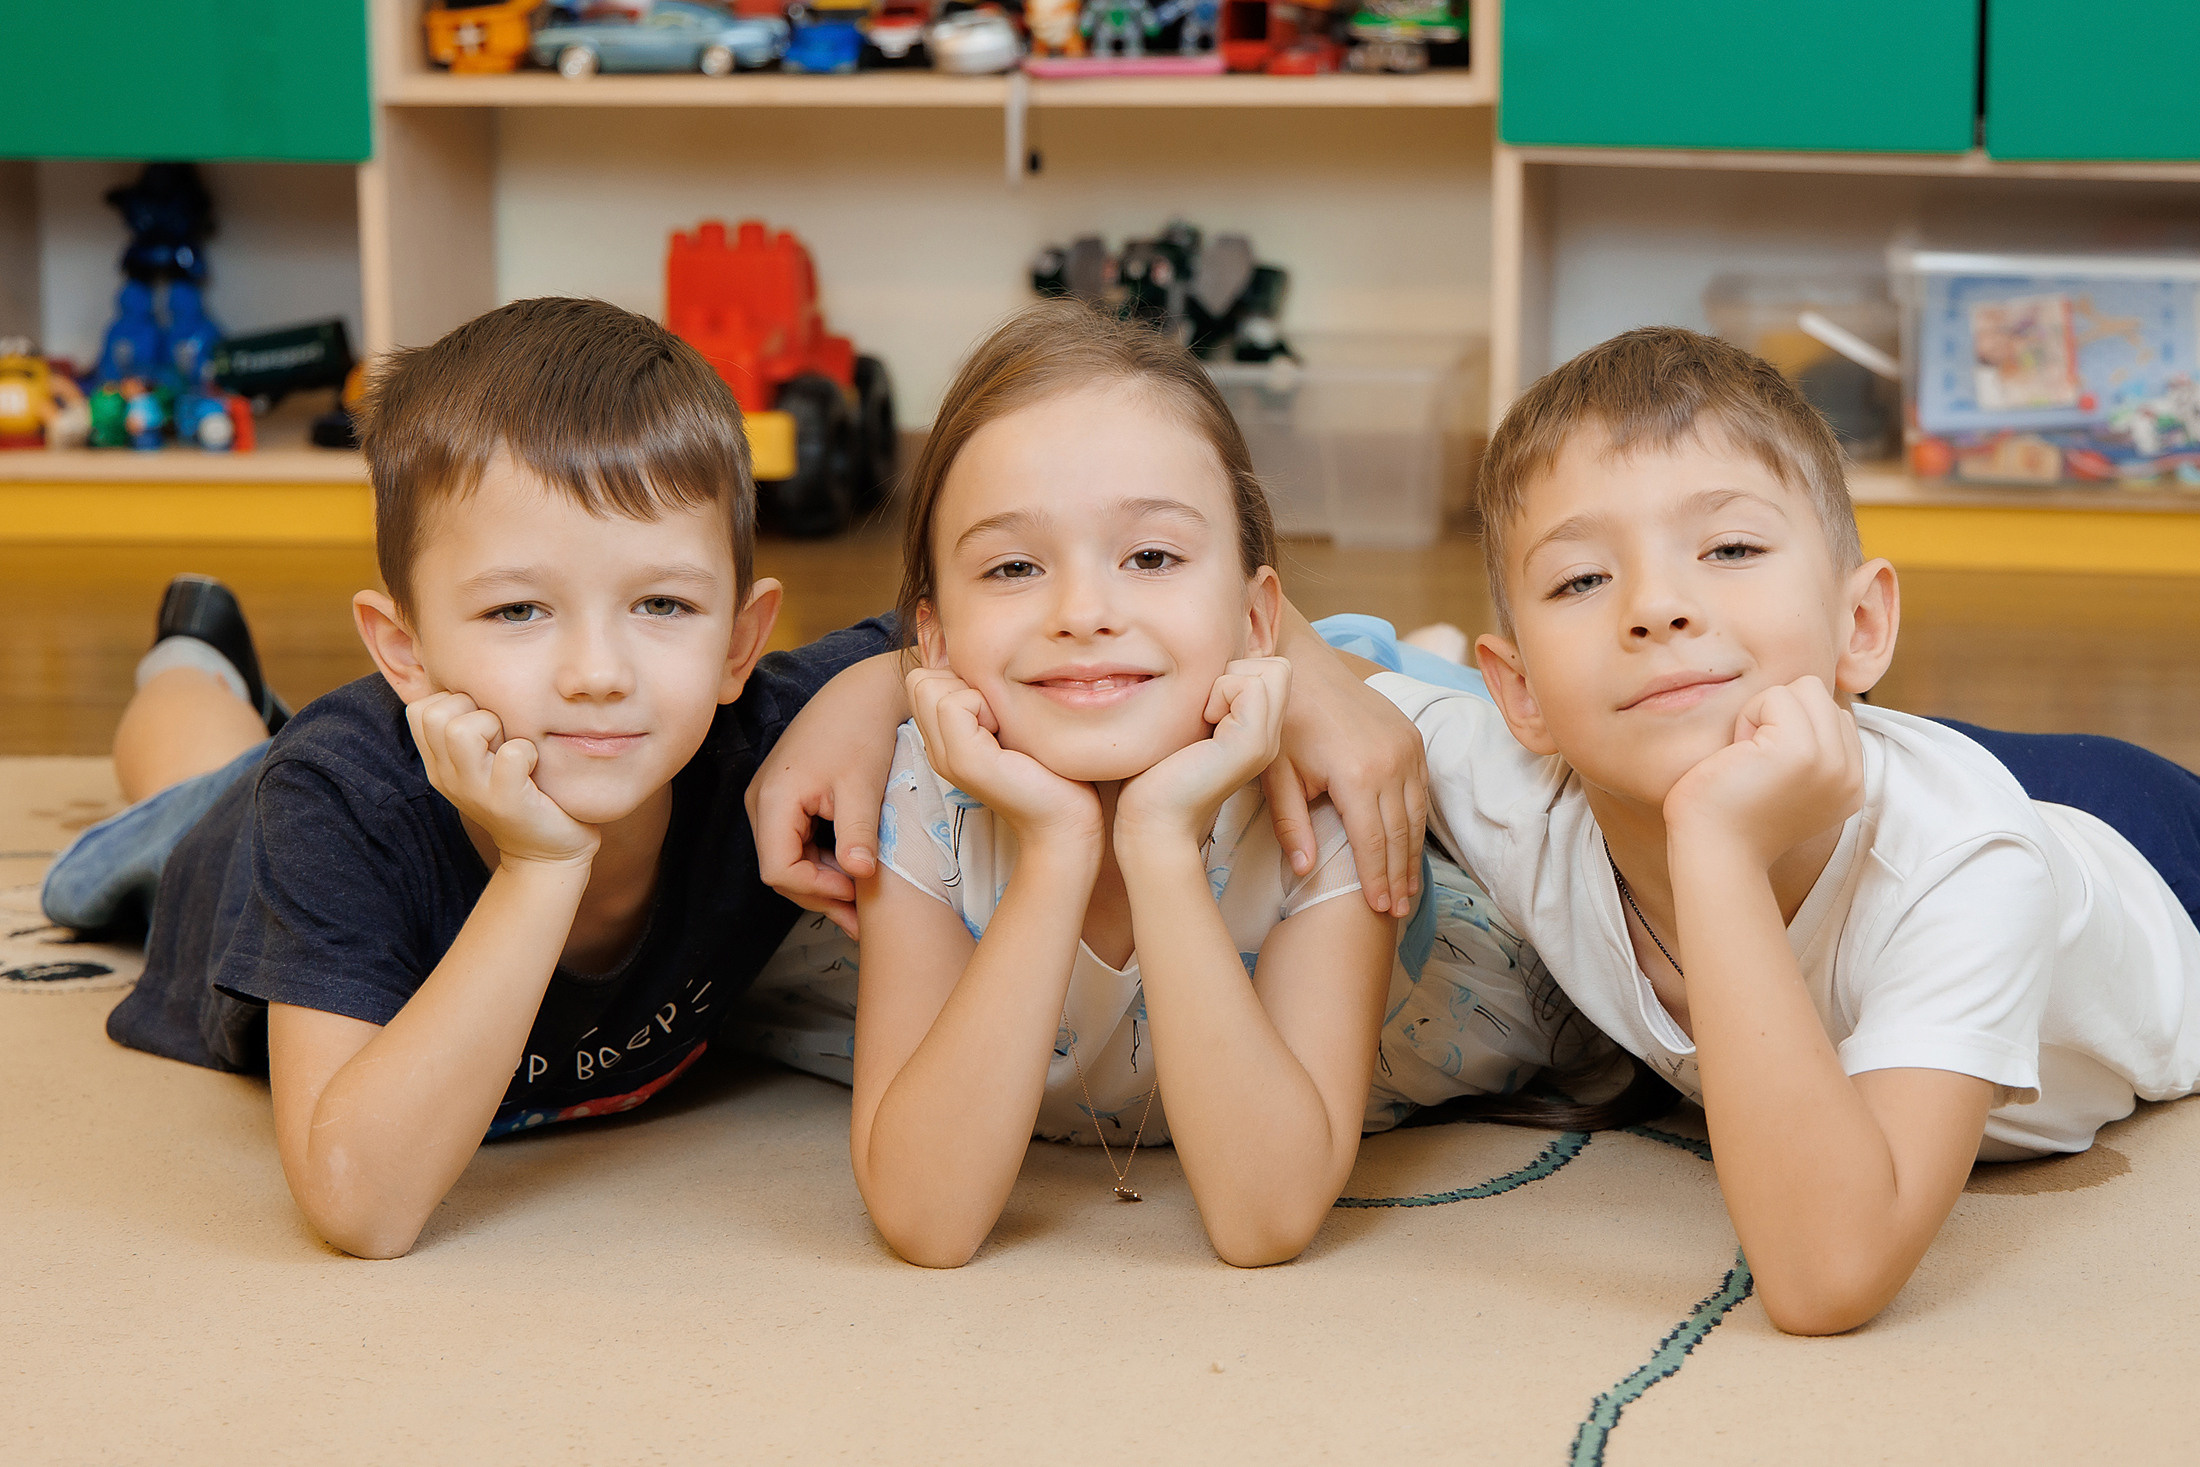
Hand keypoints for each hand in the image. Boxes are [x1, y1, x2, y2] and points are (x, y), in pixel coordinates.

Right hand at [407, 691, 596, 868]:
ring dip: (495, 726)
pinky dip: (528, 752)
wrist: (546, 852)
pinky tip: (534, 766)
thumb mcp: (485, 759)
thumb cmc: (522, 791)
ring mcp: (474, 790)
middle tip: (499, 734)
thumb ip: (471, 727)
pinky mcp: (506, 801)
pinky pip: (511, 754)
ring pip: (461, 730)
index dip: (453, 701)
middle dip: (473, 709)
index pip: (420, 707)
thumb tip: (469, 677)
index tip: (481, 721)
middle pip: (435, 713)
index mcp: (439, 763)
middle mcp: (448, 776)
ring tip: (512, 746)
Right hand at [746, 654, 906, 937]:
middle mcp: (760, 802)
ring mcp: (768, 801)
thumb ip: (858, 834)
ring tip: (862, 896)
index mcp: (773, 799)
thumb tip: (860, 878)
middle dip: (820, 894)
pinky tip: (853, 868)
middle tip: (860, 916)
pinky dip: (822, 860)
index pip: (777, 870)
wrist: (862, 692)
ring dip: (823, 880)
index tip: (855, 892)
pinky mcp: (783, 799)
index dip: (816, 889)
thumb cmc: (862, 731)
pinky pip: (795, 842)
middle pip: (779, 870)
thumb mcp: (864, 787)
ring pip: (787, 859)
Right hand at [906, 666, 1100, 848]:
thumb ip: (987, 695)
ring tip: (1002, 727)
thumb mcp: (1010, 721)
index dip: (958, 679)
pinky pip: (953, 703)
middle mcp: (936, 748)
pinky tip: (1005, 735)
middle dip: (961, 682)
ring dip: (973, 694)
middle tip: (998, 717)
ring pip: (931, 685)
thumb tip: (976, 652)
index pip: (922, 678)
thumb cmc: (1049, 768)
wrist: (1065, 820)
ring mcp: (945, 756)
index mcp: (944, 740)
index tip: (996, 710)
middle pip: (920, 678)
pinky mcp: (964, 760)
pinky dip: (983, 706)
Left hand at [1117, 657, 1289, 851]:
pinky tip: (1203, 723)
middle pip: (1278, 666)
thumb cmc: (1156, 775)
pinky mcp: (1251, 743)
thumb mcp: (1188, 725)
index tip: (1204, 705)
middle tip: (1206, 706)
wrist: (1154, 820)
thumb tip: (1197, 663)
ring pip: (1270, 670)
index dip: (1237, 672)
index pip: (1271, 671)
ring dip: (1227, 681)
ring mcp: (1265, 741)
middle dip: (1238, 671)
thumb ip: (1206, 700)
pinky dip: (1220, 692)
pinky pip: (1250, 686)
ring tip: (1204, 716)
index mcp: (1256, 732)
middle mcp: (1269, 736)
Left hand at [1271, 608, 1427, 913]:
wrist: (1303, 666)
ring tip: (1409, 891)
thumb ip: (1291, 825)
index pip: (1372, 841)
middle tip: (1399, 914)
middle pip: (1400, 833)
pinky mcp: (1412, 738)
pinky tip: (1411, 847)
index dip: (1376, 879)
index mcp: (1357, 774)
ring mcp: (1407, 747)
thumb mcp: (1276, 775)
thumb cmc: (1283, 722)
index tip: (1379, 910)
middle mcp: (1392, 761)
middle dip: (1399, 877)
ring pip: (1416, 815)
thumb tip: (1304, 872)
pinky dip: (1417, 822)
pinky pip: (1421, 790)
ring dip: (1413, 855)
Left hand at [1662, 675, 1862, 869]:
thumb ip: (1809, 750)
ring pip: (1805, 688)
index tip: (1766, 768)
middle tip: (1753, 760)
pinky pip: (1776, 695)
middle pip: (1821, 694)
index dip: (1789, 726)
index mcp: (1849, 784)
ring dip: (1764, 713)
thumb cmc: (1729, 816)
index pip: (1833, 714)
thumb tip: (1800, 699)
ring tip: (1748, 758)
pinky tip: (1738, 756)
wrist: (1712, 853)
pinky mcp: (1801, 751)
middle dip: (1778, 714)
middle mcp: (1849, 775)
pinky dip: (1747, 716)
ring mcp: (1830, 762)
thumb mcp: (1787, 784)